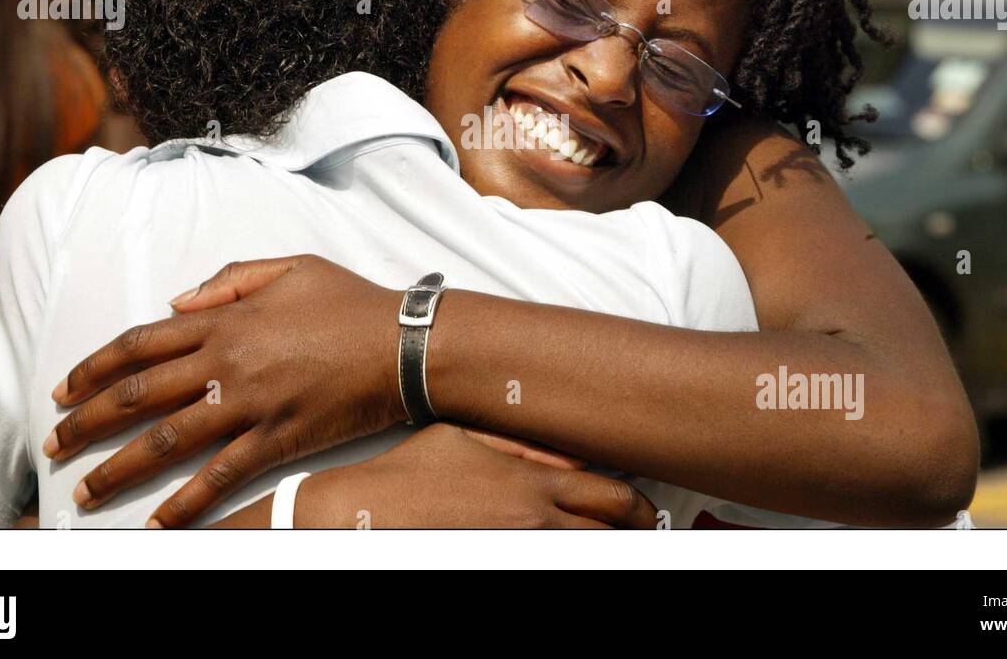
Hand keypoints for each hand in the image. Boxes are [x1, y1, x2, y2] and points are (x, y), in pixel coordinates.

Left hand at [44, 255, 406, 526]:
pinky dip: (186, 503)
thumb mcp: (291, 267)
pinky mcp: (278, 439)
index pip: (140, 344)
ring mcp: (250, 403)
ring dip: (118, 467)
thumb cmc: (351, 301)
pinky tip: (158, 522)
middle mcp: (227, 361)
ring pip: (166, 440)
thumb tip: (176, 302)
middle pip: (138, 394)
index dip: (94, 367)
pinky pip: (221, 476)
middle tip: (57, 444)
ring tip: (86, 489)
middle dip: (87, 421)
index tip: (64, 389)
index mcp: (226, 319)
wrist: (405, 343)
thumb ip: (230, 278)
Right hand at [213, 423, 658, 528]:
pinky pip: (552, 568)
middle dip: (636, 533)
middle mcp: (537, 521)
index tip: (644, 510)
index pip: (614, 497)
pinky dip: (568, 560)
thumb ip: (523, 446)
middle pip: (614, 533)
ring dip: (607, 549)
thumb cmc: (408, 472)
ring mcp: (520, 549)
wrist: (360, 512)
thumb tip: (568, 453)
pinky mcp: (498, 566)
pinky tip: (566, 554)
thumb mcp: (465, 438)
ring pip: (591, 556)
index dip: (639, 507)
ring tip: (616, 546)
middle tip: (646, 534)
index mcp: (533, 483)